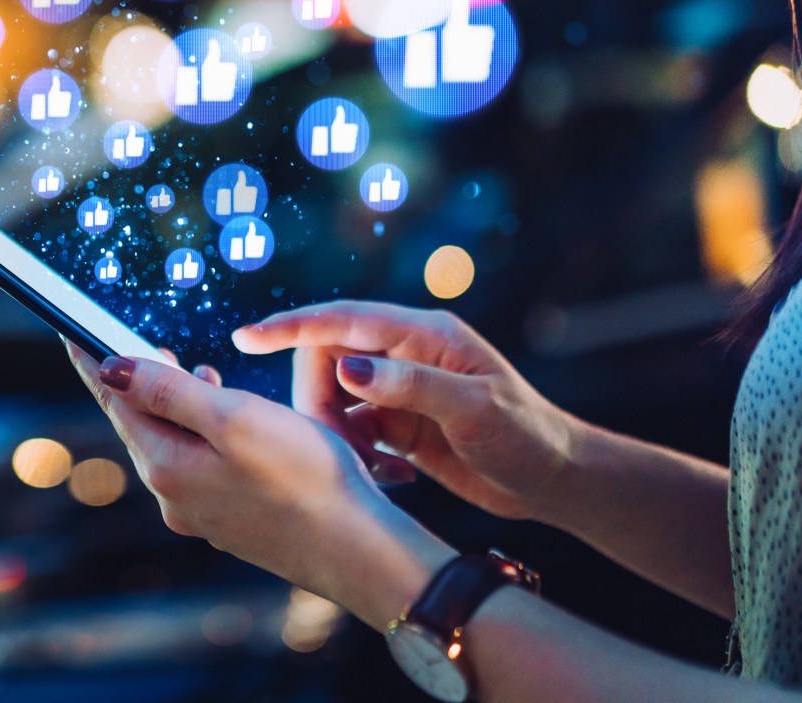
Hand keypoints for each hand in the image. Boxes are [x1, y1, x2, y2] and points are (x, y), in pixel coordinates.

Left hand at [65, 343, 452, 628]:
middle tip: (146, 342)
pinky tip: (231, 424)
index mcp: (167, 467)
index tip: (71, 332)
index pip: (116, 402)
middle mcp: (174, 497)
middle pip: (141, 425)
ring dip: (179, 407)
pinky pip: (201, 467)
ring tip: (201, 373)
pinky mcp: (231, 521)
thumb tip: (110, 368)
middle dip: (142, 382)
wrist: (358, 550)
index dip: (94, 362)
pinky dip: (205, 436)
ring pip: (174, 446)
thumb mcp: (233, 418)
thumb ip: (168, 392)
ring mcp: (202, 514)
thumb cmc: (304, 477)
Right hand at [232, 302, 579, 522]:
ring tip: (373, 466)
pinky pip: (352, 431)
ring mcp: (399, 390)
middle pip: (328, 361)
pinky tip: (392, 478)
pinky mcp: (398, 425)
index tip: (246, 338)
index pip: (343, 320)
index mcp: (423, 334)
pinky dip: (356, 455)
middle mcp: (405, 355)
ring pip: (335, 401)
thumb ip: (410, 385)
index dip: (291, 327)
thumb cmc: (526, 436)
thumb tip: (347, 367)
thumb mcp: (474, 409)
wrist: (555, 481)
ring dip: (338, 434)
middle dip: (319, 402)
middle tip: (342, 446)